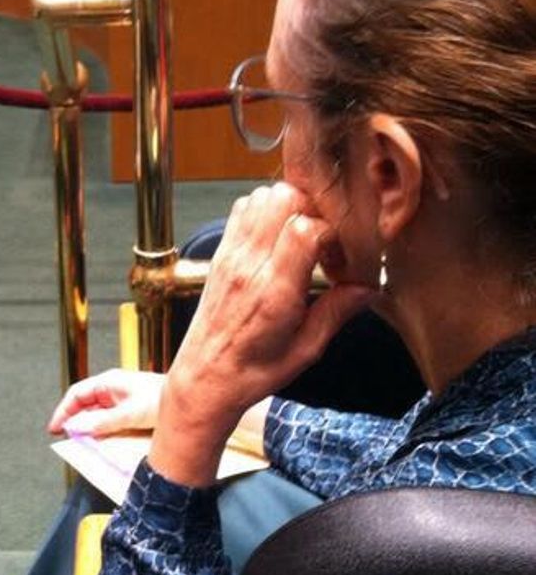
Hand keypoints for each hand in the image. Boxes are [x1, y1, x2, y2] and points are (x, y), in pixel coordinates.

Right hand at [47, 368, 165, 436]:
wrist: (189, 402)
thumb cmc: (163, 399)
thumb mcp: (131, 413)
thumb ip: (105, 421)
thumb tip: (82, 428)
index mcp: (109, 382)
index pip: (77, 394)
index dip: (63, 411)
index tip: (55, 428)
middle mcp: (113, 390)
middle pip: (85, 405)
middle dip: (74, 421)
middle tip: (66, 438)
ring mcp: (122, 401)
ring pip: (96, 415)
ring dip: (89, 428)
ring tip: (82, 442)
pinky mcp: (130, 413)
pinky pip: (109, 422)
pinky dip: (102, 432)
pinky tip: (102, 442)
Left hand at [149, 183, 374, 485]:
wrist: (205, 377)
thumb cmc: (254, 371)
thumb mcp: (306, 350)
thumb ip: (337, 312)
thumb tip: (369, 286)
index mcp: (273, 293)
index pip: (305, 230)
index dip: (331, 233)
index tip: (338, 256)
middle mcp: (248, 266)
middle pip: (283, 199)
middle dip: (314, 209)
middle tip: (324, 238)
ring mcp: (230, 255)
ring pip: (262, 197)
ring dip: (289, 207)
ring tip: (302, 236)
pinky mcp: (220, 253)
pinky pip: (242, 209)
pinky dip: (265, 210)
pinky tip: (279, 238)